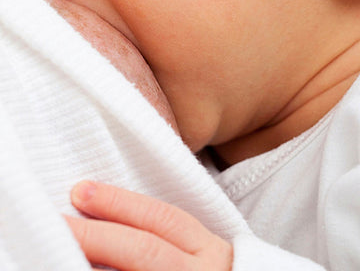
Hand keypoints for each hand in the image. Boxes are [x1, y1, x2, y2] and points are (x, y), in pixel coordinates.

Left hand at [66, 181, 232, 270]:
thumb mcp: (199, 252)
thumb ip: (165, 238)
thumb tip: (105, 219)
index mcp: (207, 249)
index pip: (161, 219)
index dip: (120, 203)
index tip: (81, 190)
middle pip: (144, 251)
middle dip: (97, 234)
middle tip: (57, 222)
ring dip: (95, 269)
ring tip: (57, 254)